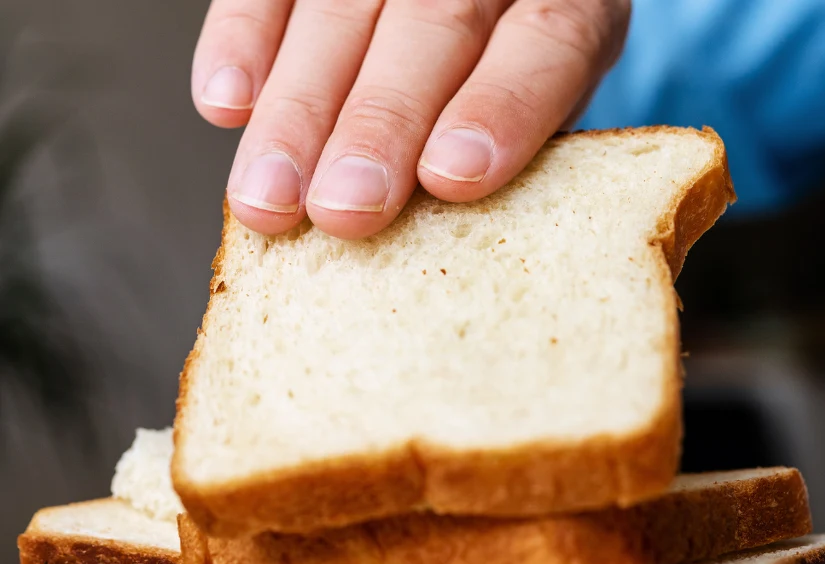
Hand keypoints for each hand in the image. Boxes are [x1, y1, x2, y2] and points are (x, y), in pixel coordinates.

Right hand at [192, 0, 629, 239]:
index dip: (500, 107)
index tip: (451, 177)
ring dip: (300, 104)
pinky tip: (226, 104)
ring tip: (271, 196)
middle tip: (344, 209)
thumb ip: (518, 142)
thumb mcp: (552, 103)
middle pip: (434, 24)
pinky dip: (243, 38)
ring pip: (340, 9)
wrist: (493, 3)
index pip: (546, 42)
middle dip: (380, 121)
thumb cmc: (522, 72)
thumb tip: (451, 233)